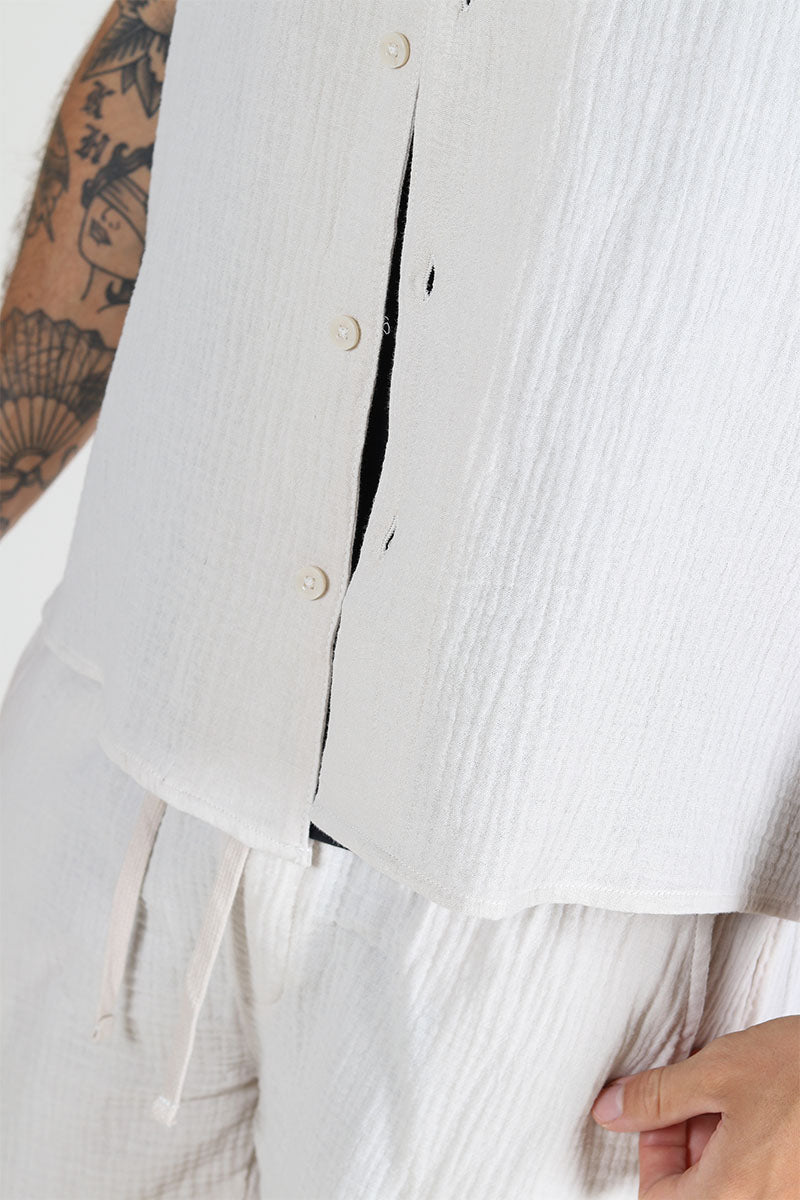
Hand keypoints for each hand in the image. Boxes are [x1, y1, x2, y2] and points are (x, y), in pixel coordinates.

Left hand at [590, 1015, 799, 1197]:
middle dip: (689, 1146)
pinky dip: (754, 1153)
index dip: (651, 1152)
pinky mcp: (799, 1187)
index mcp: (734, 1196)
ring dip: (722, 1148)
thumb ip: (656, 1098)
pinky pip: (764, 1183)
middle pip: (698, 1196)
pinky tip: (766, 1112)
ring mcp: (787, 1197)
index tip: (662, 1112)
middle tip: (703, 1097)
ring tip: (739, 1098)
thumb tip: (610, 1111)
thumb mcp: (718, 1071)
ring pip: (732, 1188)